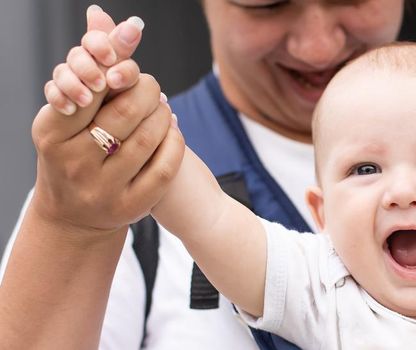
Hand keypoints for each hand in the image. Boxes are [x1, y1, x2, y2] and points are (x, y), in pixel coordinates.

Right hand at [29, 7, 183, 235]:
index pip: (93, 91)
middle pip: (125, 112)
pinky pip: (165, 165)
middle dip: (146, 90)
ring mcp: (102, 189)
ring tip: (162, 107)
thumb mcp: (71, 108)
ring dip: (163, 114)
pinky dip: (175, 141)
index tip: (129, 65)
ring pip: (149, 137)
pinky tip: (171, 131)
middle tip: (150, 86)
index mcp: (52, 134)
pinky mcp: (130, 207)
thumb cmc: (74, 148)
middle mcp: (73, 163)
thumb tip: (101, 13)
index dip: (117, 72)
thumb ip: (91, 63)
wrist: (73, 214)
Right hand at [45, 5, 146, 114]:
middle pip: (78, 54)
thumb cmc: (122, 107)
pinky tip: (70, 109)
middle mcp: (88, 65)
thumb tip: (134, 25)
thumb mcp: (126, 83)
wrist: (108, 139)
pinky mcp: (59, 98)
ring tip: (87, 101)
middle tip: (101, 85)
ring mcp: (71, 81)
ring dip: (74, 85)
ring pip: (62, 71)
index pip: (97, 39)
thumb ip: (125, 57)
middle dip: (88, 68)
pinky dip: (59, 99)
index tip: (110, 59)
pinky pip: (51, 91)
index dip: (102, 45)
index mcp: (106, 57)